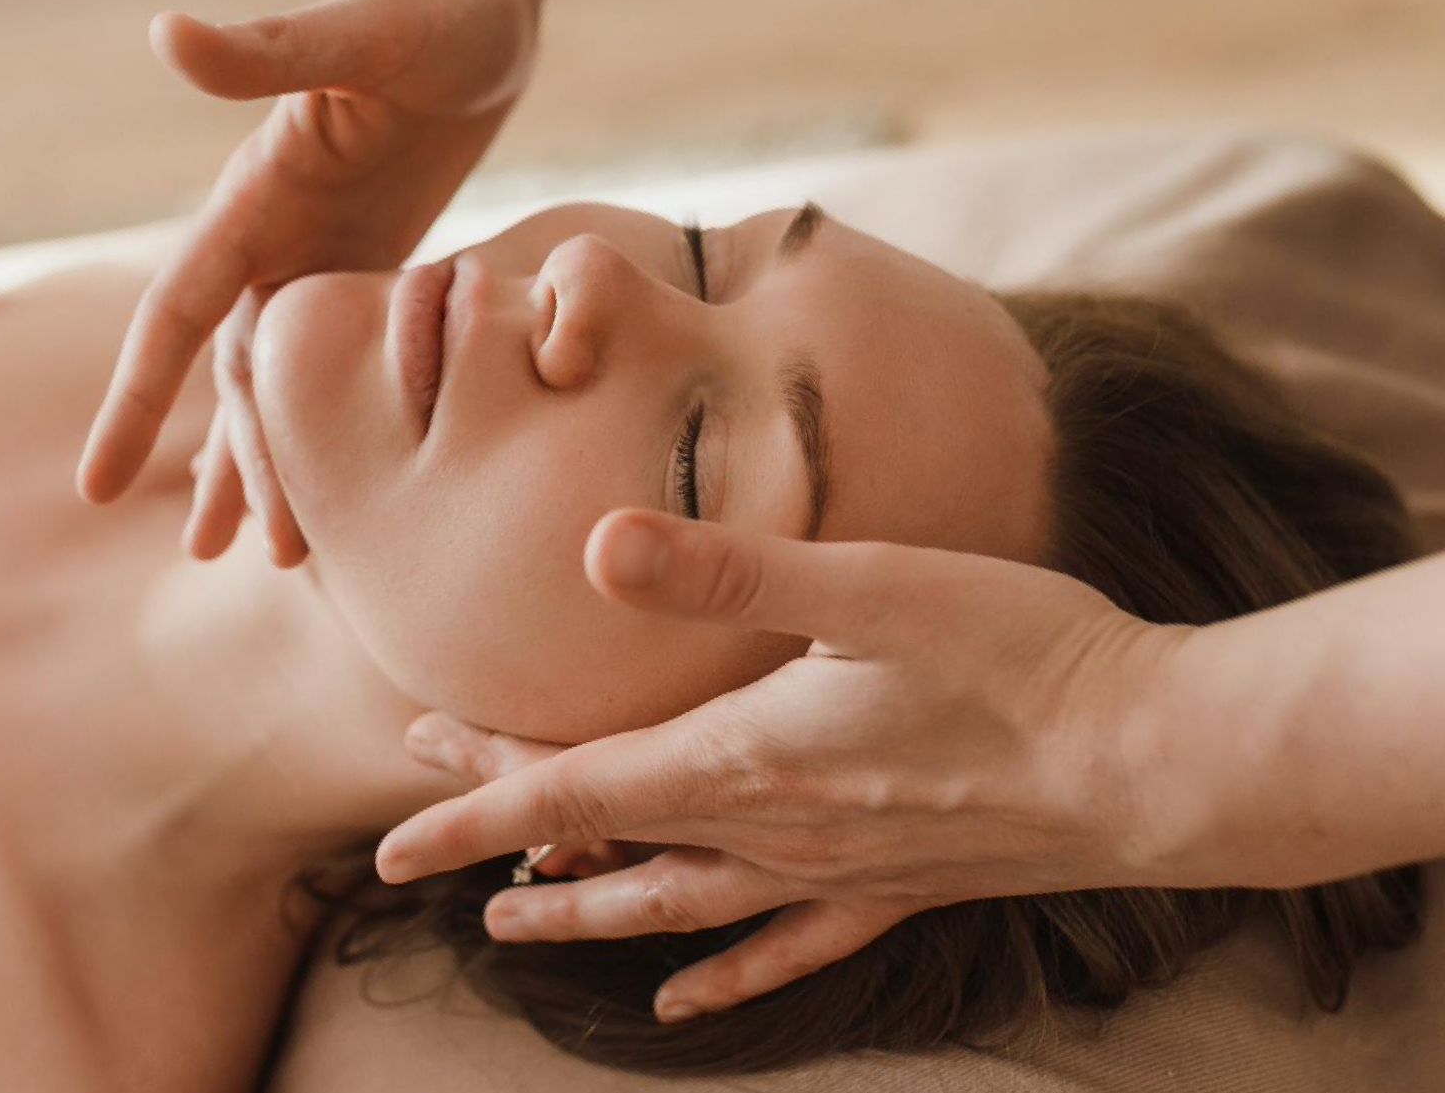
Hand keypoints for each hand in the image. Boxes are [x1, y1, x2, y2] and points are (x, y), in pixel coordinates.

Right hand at [76, 0, 538, 563]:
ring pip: (287, 383)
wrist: (483, 8)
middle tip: (227, 559)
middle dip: (235, 462)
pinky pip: (348, 366)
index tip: (97, 487)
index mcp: (257, 198)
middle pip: (239, 373)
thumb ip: (269, 49)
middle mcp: (276, 237)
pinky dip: (340, 425)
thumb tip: (166, 33)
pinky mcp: (377, 263)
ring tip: (266, 556)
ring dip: (273, 460)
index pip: (177, 314)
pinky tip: (349, 484)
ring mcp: (325, 256)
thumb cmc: (431, 13)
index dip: (137, 400)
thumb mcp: (362, 35)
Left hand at [377, 508, 1195, 1021]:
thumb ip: (728, 573)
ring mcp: (835, 875)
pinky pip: (784, 953)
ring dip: (587, 917)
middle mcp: (773, 833)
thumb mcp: (868, 588)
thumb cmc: (1023, 657)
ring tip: (513, 929)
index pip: (571, 794)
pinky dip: (721, 977)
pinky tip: (683, 1004)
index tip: (388, 846)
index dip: (472, 811)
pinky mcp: (897, 891)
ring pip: (674, 909)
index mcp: (745, 758)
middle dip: (505, 836)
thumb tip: (597, 547)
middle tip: (421, 834)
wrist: (1162, 764)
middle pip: (605, 844)